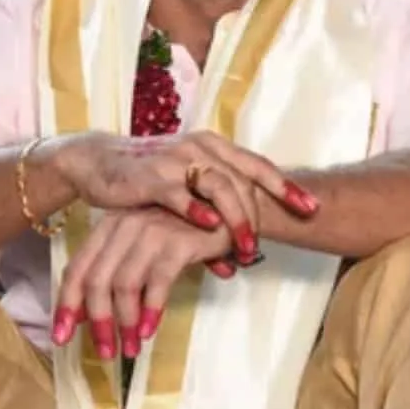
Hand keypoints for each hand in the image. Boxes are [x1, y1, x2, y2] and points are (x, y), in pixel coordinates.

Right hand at [50, 130, 318, 258]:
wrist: (97, 162)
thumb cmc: (148, 181)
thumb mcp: (185, 194)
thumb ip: (213, 220)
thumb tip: (234, 262)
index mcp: (213, 147)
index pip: (257, 165)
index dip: (285, 187)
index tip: (312, 209)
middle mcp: (199, 148)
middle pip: (242, 179)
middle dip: (258, 215)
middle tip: (263, 248)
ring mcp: (175, 160)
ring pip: (217, 185)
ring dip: (235, 218)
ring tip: (245, 247)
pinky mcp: (149, 176)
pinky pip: (177, 193)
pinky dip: (196, 210)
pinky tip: (210, 227)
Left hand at [51, 207, 236, 359]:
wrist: (228, 210)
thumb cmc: (184, 231)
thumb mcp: (143, 248)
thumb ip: (116, 274)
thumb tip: (86, 316)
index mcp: (110, 226)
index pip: (77, 268)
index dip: (66, 305)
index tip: (61, 337)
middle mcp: (125, 224)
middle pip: (96, 280)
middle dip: (97, 322)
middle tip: (105, 352)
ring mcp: (151, 231)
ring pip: (124, 285)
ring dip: (125, 323)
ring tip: (131, 348)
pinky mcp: (178, 242)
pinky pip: (157, 282)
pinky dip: (151, 310)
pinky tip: (150, 330)